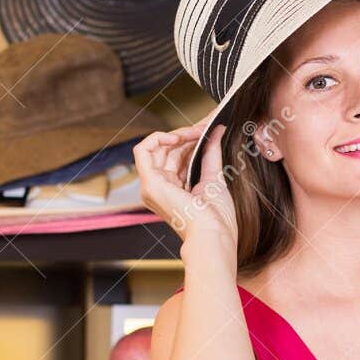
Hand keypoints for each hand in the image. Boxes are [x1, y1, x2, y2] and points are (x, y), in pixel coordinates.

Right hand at [135, 120, 238, 251]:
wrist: (214, 234)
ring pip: (156, 148)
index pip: (176, 156)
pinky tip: (176, 137)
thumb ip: (211, 152)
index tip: (207, 127)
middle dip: (186, 134)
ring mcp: (152, 186)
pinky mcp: (150, 184)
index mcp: (173, 190)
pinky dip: (158, 138)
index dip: (190, 139)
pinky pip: (143, 151)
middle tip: (205, 124)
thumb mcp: (214, 177)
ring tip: (197, 130)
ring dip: (177, 135)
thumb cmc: (216, 218)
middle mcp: (159, 188)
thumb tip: (215, 130)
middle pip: (167, 151)